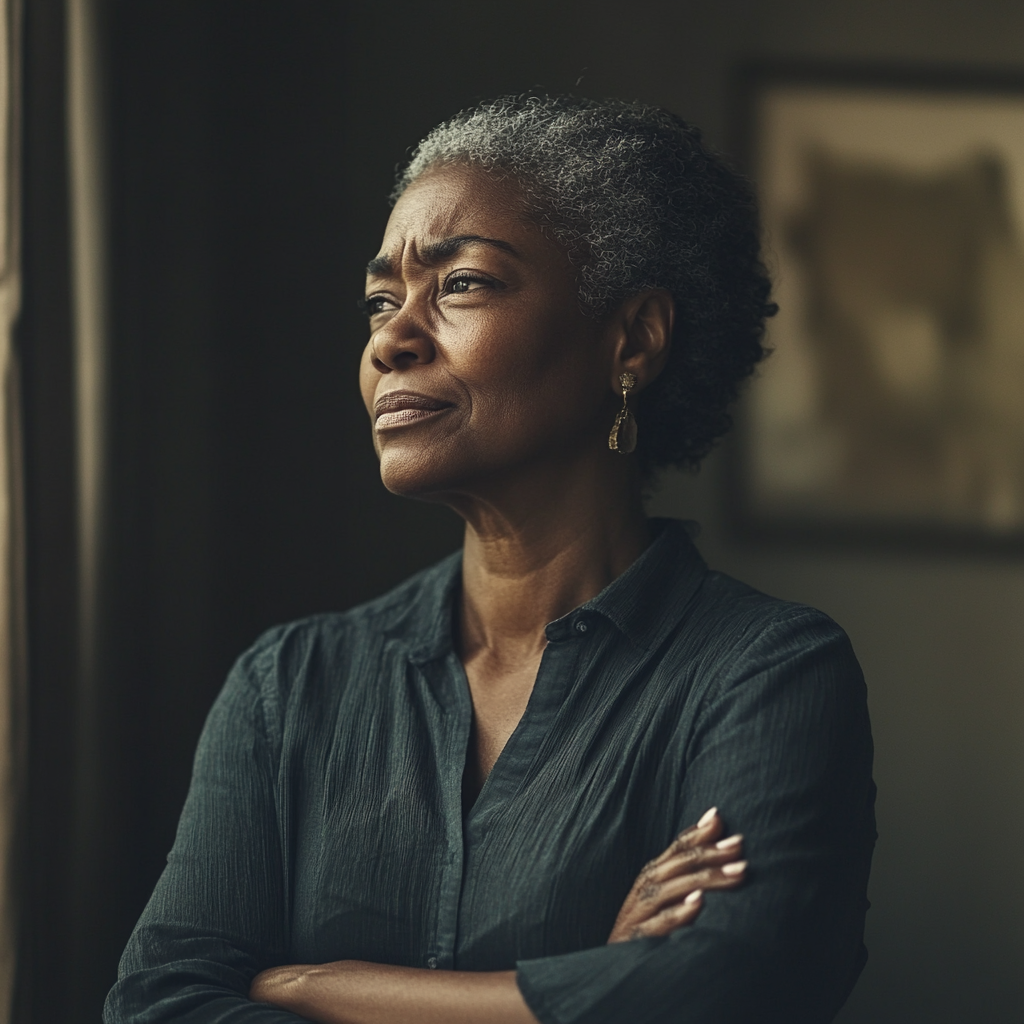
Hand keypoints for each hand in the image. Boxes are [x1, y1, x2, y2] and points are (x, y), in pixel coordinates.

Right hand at [607, 807, 746, 942]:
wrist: (616, 961)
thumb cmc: (648, 922)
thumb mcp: (665, 891)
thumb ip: (686, 862)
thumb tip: (716, 821)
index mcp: (653, 873)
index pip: (678, 848)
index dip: (702, 835)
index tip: (728, 827)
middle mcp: (646, 887)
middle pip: (679, 864)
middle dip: (711, 854)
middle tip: (739, 847)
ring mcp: (640, 911)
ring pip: (673, 888)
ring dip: (705, 878)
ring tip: (735, 873)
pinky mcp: (638, 937)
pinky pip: (659, 922)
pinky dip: (679, 912)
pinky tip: (699, 903)